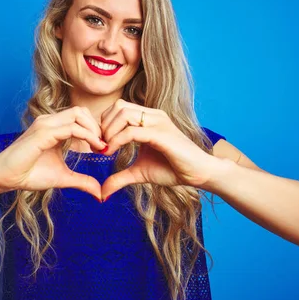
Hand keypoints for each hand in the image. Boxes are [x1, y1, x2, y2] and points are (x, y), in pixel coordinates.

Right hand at [0, 106, 105, 201]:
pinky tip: (93, 148)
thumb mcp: (63, 178)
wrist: (6, 177)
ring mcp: (45, 125)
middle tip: (104, 145)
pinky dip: (87, 136)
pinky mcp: (43, 133)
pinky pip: (71, 128)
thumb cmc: (30, 174)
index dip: (95, 129)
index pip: (80, 116)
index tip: (104, 147)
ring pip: (78, 114)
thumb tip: (100, 193)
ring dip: (93, 129)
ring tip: (100, 146)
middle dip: (97, 126)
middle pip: (81, 110)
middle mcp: (50, 121)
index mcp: (54, 127)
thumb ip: (82, 181)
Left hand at [99, 99, 219, 200]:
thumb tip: (102, 193)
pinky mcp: (161, 134)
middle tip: (100, 146)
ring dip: (109, 131)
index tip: (100, 145)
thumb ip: (120, 178)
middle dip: (104, 126)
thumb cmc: (173, 169)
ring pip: (123, 113)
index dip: (104, 124)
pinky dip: (117, 140)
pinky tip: (111, 152)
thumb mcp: (140, 173)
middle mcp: (153, 116)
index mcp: (149, 119)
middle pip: (118, 106)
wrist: (199, 174)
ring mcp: (158, 122)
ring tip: (106, 149)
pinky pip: (132, 131)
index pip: (118, 108)